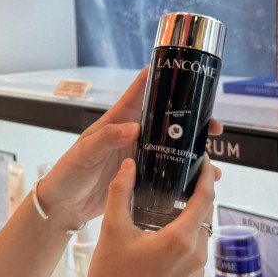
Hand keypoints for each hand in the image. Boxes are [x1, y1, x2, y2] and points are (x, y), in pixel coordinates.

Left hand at [36, 67, 223, 227]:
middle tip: (213, 126)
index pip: (139, 93)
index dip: (159, 78)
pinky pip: (167, 172)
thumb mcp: (84, 153)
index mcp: (116, 121)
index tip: (183, 70)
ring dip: (192, 150)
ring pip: (171, 147)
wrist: (64, 206)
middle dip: (191, 120)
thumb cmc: (68, 174)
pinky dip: (184, 176)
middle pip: (166, 120)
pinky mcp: (140, 176)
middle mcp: (131, 135)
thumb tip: (134, 129)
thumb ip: (106, 138)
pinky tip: (199, 182)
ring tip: (212, 157)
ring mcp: (138, 156)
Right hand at [80, 155, 217, 276]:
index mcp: (181, 240)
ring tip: (174, 191)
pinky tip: (167, 220)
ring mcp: (195, 268)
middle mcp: (195, 254)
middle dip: (198, 189)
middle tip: (183, 169)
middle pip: (206, 211)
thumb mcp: (112, 231)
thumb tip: (128, 166)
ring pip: (201, 228)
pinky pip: (195, 244)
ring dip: (192, 209)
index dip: (205, 174)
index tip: (201, 158)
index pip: (205, 197)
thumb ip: (120, 192)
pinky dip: (187, 227)